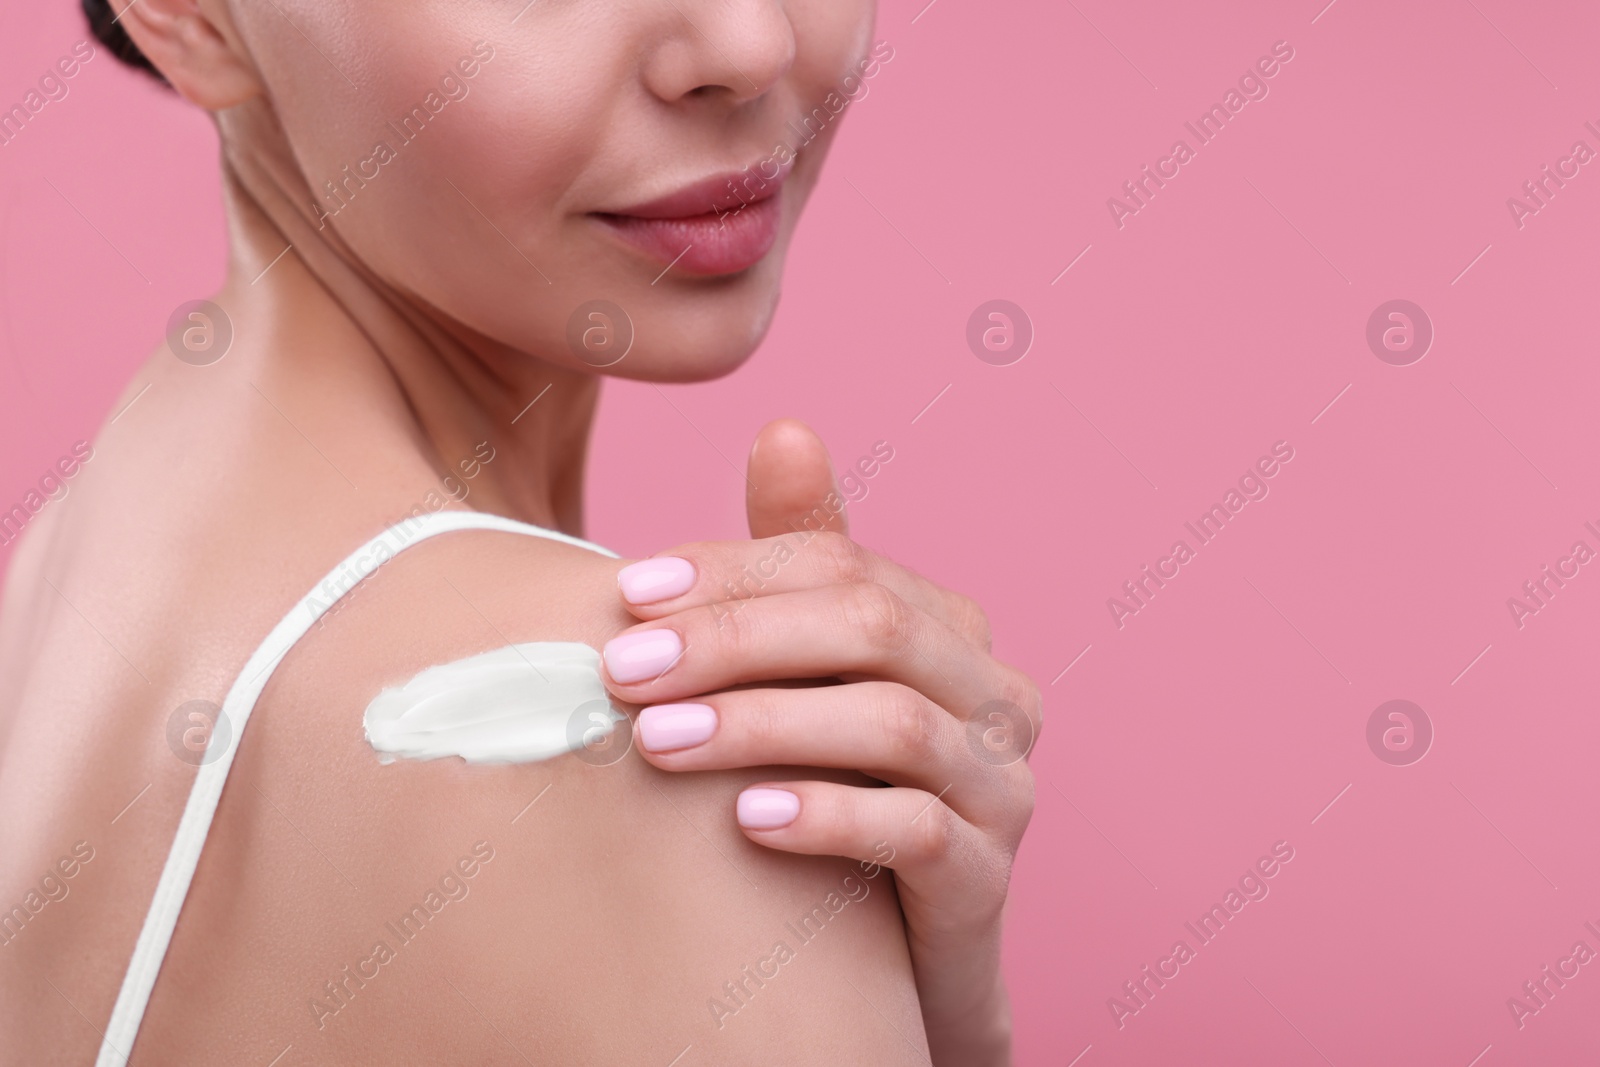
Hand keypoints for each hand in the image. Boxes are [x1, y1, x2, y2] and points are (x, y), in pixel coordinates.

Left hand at [600, 420, 1038, 1065]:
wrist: (896, 944)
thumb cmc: (840, 785)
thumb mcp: (816, 676)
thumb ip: (802, 565)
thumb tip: (786, 428)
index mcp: (948, 626)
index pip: (841, 565)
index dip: (732, 570)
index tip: (626, 592)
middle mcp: (994, 690)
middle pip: (870, 628)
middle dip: (736, 640)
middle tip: (623, 669)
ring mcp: (1002, 783)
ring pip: (891, 725)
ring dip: (762, 723)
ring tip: (658, 740)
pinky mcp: (987, 875)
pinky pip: (916, 832)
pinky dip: (827, 816)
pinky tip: (746, 819)